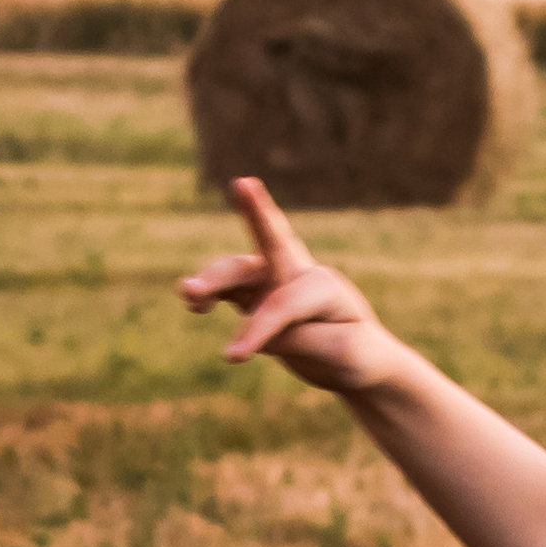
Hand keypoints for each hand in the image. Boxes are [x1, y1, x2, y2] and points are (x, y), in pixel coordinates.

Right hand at [178, 177, 402, 396]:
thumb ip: (303, 340)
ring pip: (237, 270)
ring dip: (211, 277)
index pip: (284, 302)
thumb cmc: (358, 356)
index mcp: (324, 285)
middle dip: (256, 214)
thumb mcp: (343, 353)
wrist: (358, 363)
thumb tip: (262, 336)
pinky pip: (226, 290)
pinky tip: (194, 304)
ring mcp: (273, 281)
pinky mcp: (256, 296)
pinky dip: (208, 294)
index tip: (231, 356)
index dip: (257, 328)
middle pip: (269, 245)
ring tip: (187, 292)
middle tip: (242, 184)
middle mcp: (297, 273)